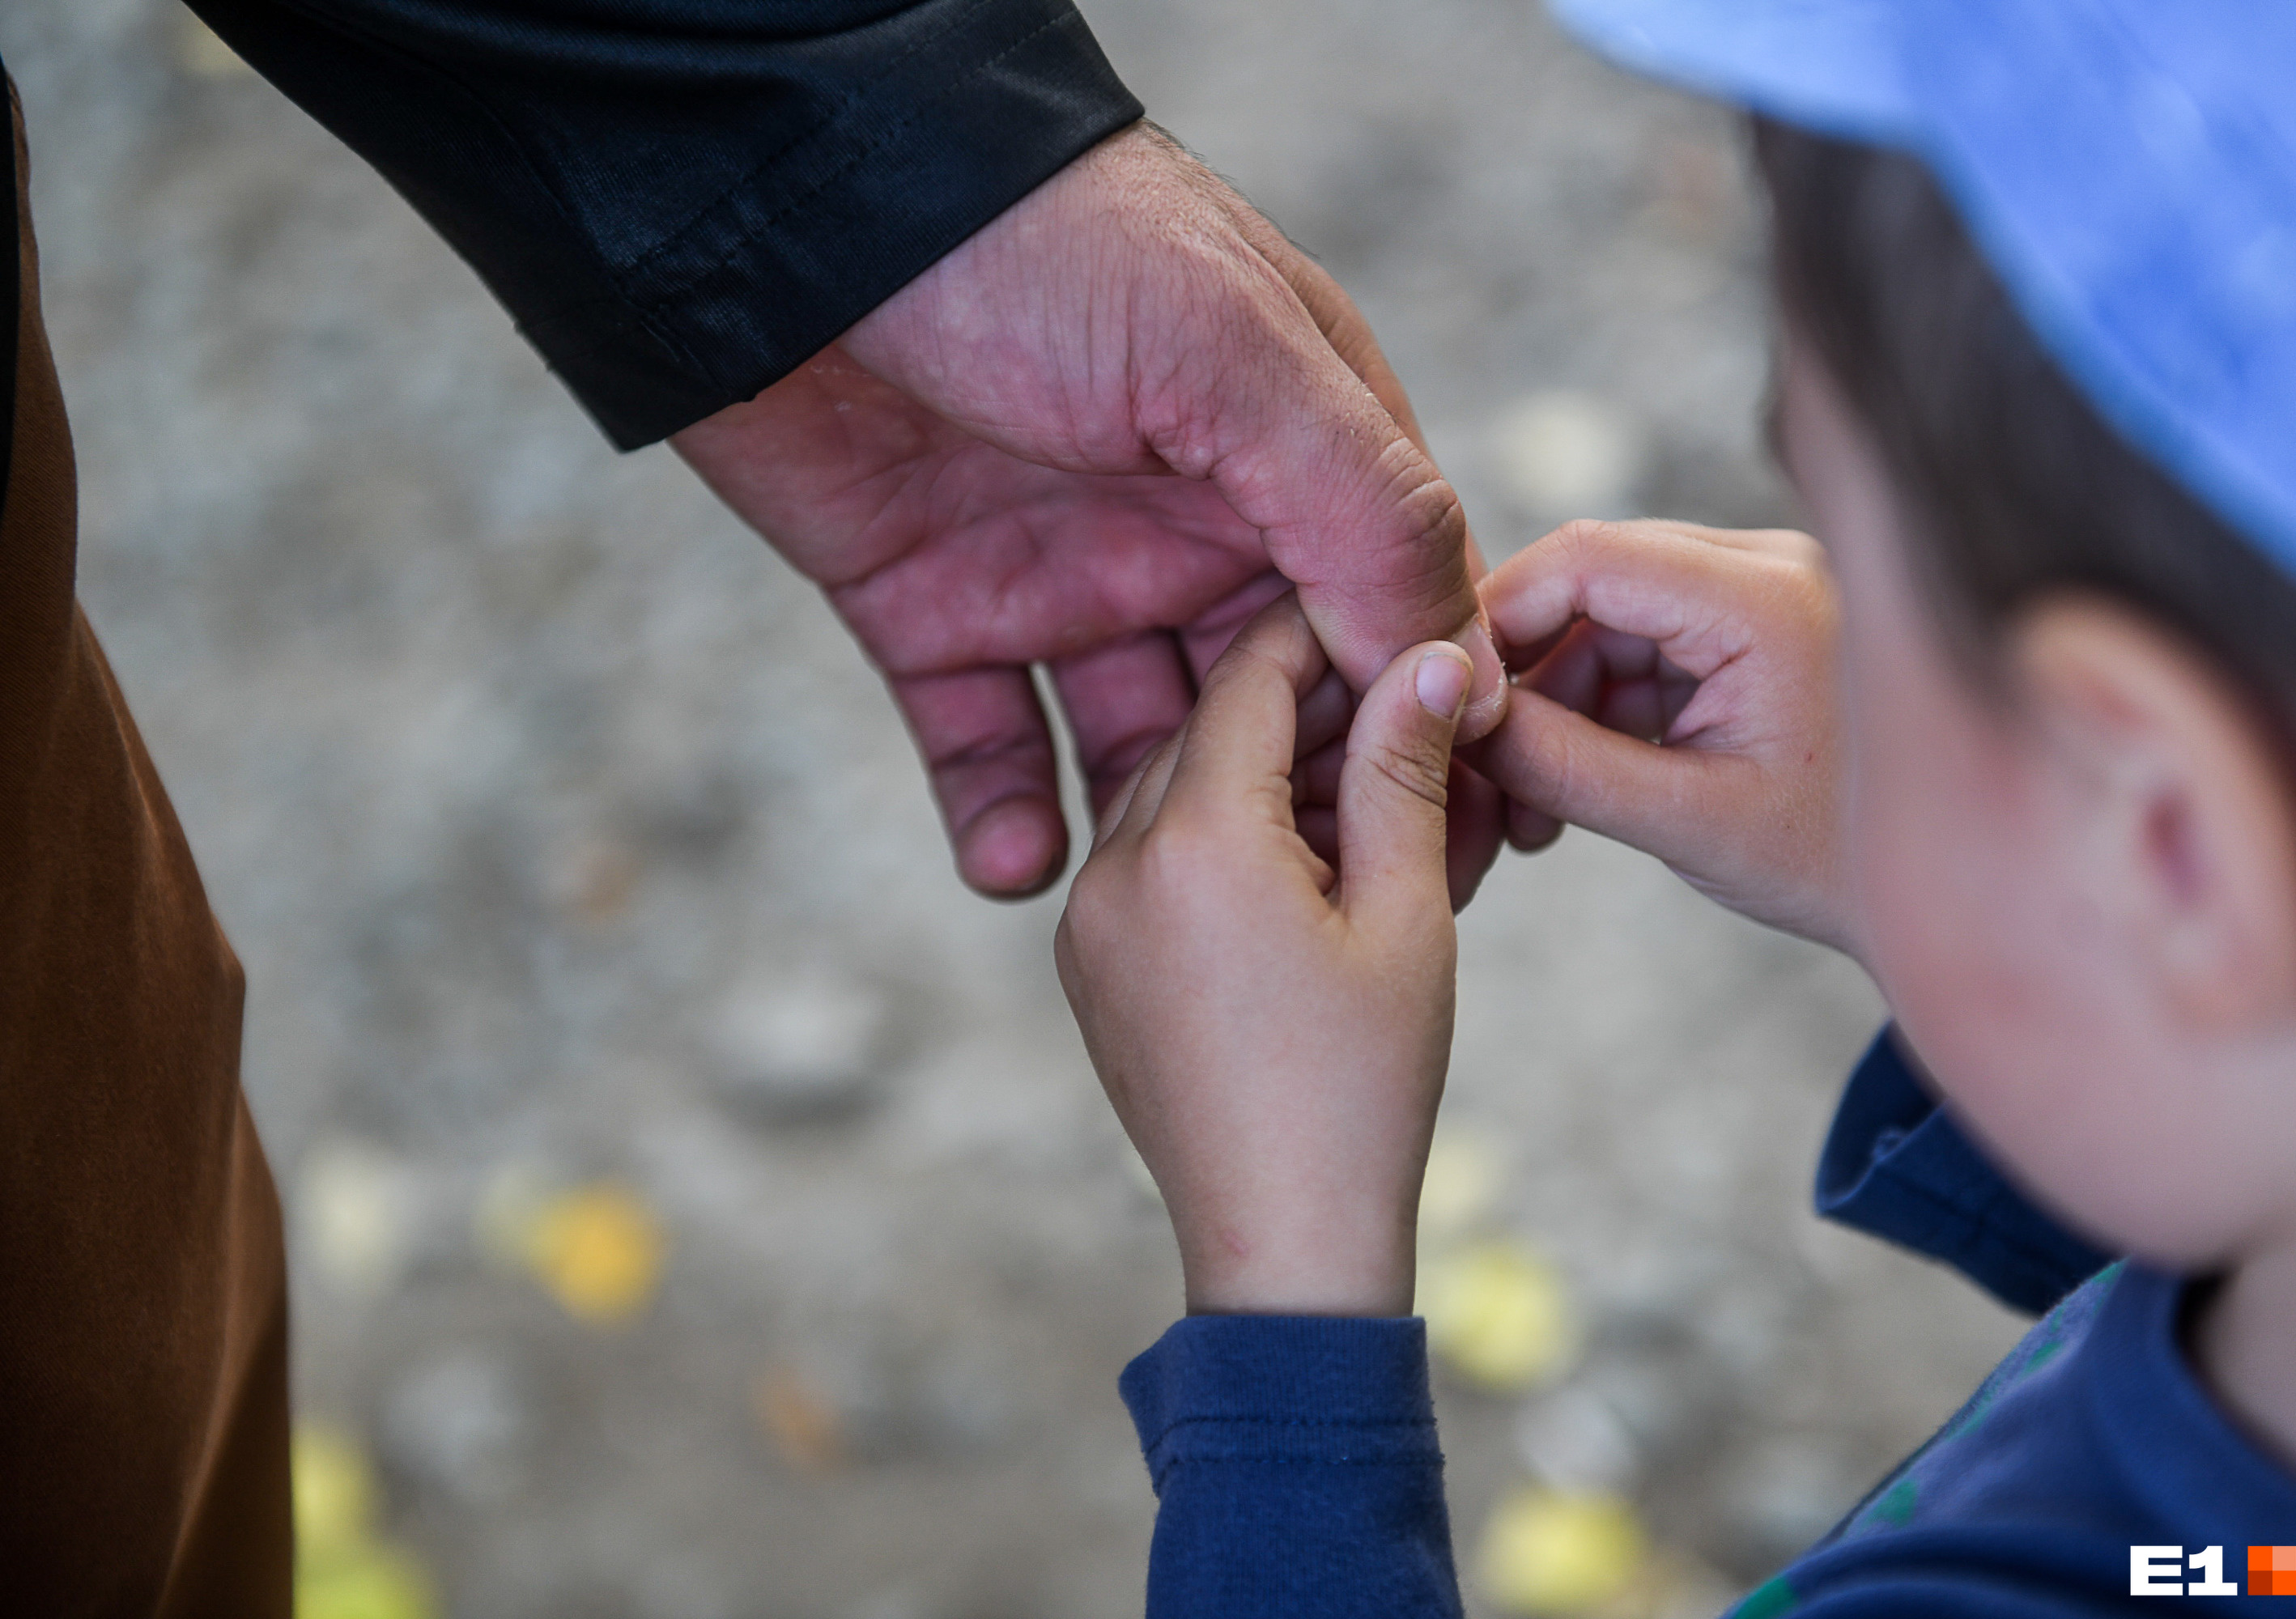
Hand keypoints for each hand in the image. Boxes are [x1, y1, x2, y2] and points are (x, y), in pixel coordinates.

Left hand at [672, 123, 1506, 898]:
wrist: (787, 215)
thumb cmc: (1032, 247)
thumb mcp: (1232, 355)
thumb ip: (1363, 505)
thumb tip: (1462, 666)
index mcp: (1283, 450)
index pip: (1382, 609)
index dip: (1410, 719)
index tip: (1442, 835)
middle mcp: (1183, 522)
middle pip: (1270, 704)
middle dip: (1288, 809)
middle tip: (1293, 914)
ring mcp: (1059, 571)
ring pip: (1133, 747)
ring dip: (1145, 831)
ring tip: (1148, 901)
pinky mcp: (935, 610)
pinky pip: (986, 748)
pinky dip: (1002, 820)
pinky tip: (1017, 865)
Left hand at [1056, 600, 1471, 1315]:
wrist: (1280, 1243)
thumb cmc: (1361, 1087)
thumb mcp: (1404, 913)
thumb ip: (1401, 771)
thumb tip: (1429, 656)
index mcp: (1195, 843)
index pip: (1251, 674)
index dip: (1323, 630)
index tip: (1386, 614)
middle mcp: (1117, 866)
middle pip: (1205, 725)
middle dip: (1298, 701)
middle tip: (1395, 700)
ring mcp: (1089, 919)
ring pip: (1171, 786)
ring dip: (1257, 767)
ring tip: (1360, 783)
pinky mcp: (1088, 965)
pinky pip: (1149, 857)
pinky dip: (1218, 833)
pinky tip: (1300, 854)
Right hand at [1467, 519, 1851, 950]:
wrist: (1952, 890)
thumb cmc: (1835, 864)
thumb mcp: (1685, 821)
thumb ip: (1564, 766)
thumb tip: (1460, 721)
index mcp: (1768, 600)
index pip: (1587, 556)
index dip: (1497, 616)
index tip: (1449, 695)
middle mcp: (1776, 564)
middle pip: (1595, 576)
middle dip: (1528, 667)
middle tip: (1488, 765)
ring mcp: (1774, 583)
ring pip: (1614, 607)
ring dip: (1564, 691)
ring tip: (1542, 798)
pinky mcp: (1765, 615)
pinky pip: (1652, 631)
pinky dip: (1608, 696)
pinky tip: (1592, 773)